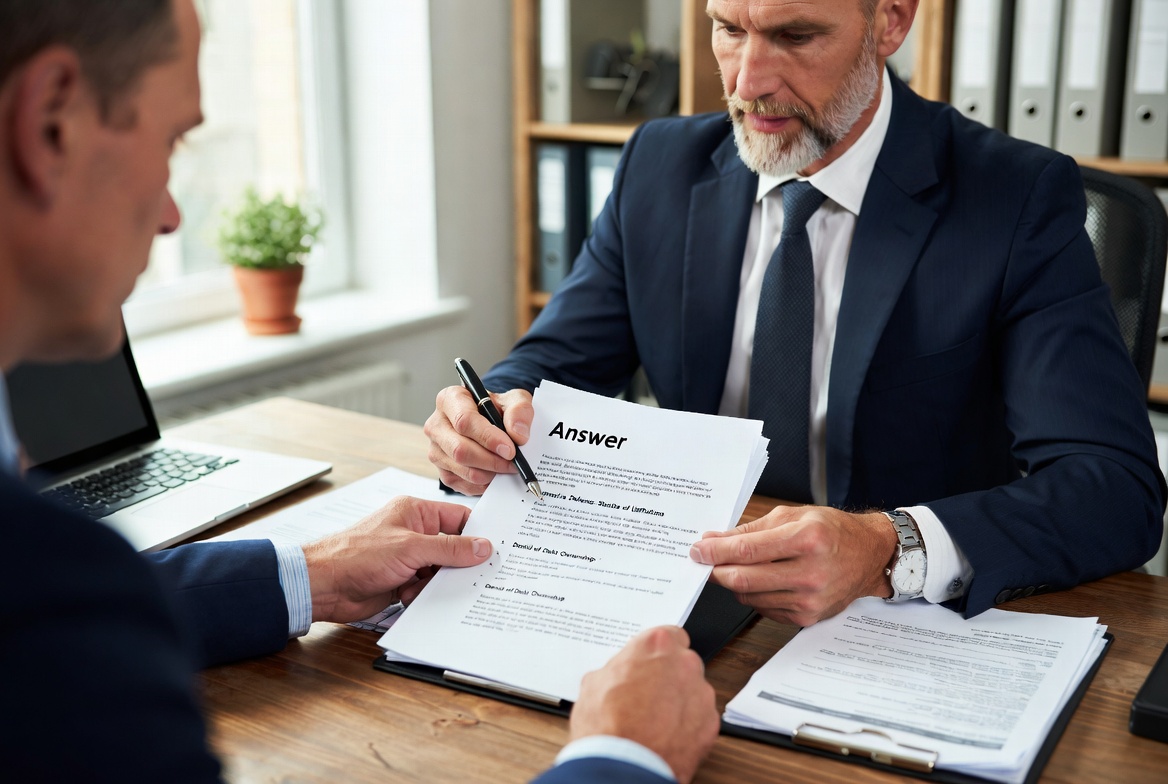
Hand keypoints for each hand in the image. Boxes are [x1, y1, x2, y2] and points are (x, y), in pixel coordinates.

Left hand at [303, 495, 491, 622]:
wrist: (324, 586)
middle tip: (471, 576)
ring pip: (440, 571)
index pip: (458, 517)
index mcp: (415, 513)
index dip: (476, 533)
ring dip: (436, 583)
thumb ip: (449, 548)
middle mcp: (413, 533)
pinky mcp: (401, 580)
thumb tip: (482, 547)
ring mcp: (407, 558)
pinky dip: (423, 594)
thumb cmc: (357, 555)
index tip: (493, 549)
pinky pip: (426, 588)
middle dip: (457, 564)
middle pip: (452, 548)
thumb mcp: (411, 548)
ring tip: (423, 586)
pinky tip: (408, 595)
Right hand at [424, 385, 534, 495]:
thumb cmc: (498, 409)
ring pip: (462, 469)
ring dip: (490, 473)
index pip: (464, 421)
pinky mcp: (442, 471)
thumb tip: (518, 436)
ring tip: (507, 467)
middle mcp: (437, 424)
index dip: (488, 438)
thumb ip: (519, 411)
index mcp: (450, 399)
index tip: (509, 449)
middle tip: (513, 463)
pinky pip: (463, 484)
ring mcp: (436, 450)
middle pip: (460, 450)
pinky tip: (495, 474)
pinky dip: (484, 484)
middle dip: (491, 460)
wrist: (491, 422)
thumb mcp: (514, 400)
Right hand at [569, 626, 717, 783]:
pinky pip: (700, 718)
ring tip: (655, 722)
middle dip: (669, 676)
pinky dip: (688, 726)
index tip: (651, 662)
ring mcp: (701, 694)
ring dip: (680, 701)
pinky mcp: (710, 724)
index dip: (658, 651)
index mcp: (656, 646)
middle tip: (648, 695)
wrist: (622, 765)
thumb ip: (617, 670)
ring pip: (694, 691)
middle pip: (683, 663)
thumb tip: (619, 675)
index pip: (669, 634)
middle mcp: (684, 664)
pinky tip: (666, 737)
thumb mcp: (593, 684)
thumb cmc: (606, 725)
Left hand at [690, 506, 895, 625]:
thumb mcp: (793, 516)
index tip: (697, 550)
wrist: (869, 556)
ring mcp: (810, 600)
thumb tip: (713, 540)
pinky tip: (762, 580)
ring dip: (735, 583)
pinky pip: (764, 609)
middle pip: (744, 579)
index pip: (747, 550)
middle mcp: (810, 573)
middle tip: (704, 562)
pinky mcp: (808, 618)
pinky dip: (754, 595)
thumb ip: (750, 530)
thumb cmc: (831, 531)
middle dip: (717, 570)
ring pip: (750, 597)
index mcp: (807, 539)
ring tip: (737, 567)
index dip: (715, 552)